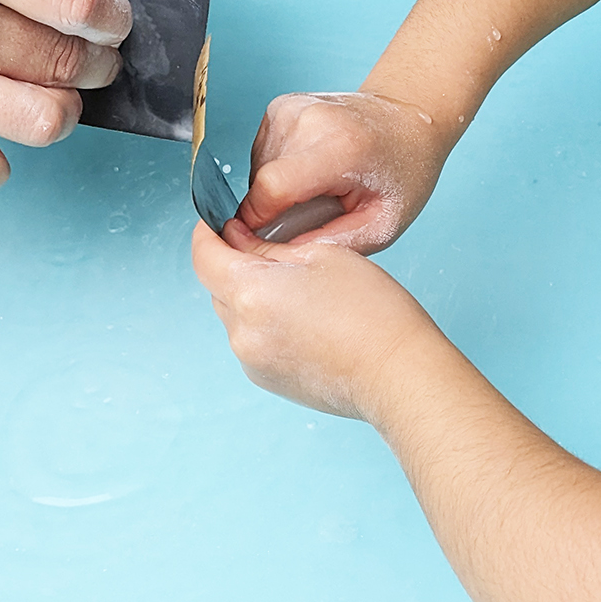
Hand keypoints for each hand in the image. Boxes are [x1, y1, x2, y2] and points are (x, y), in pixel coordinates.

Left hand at [191, 218, 439, 418]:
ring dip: (252, 297)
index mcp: (250, 292)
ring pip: (235, 315)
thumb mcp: (320, 255)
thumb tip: (237, 239)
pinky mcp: (266, 379)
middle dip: (235, 264)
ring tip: (300, 293)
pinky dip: (265, 325)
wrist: (398, 374)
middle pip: (217, 286)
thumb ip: (266, 247)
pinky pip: (252, 340)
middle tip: (273, 251)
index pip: (202, 255)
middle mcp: (241, 331)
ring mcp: (251, 360)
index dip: (208, 232)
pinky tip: (304, 322)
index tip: (219, 221)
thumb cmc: (372, 312)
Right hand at [236, 91, 451, 251]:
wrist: (410, 120)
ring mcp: (291, 108)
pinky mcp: (280, 106)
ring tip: (314, 191)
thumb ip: (332, 244)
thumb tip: (281, 256)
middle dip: (275, 209)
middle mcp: (310, 120)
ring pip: (256, 169)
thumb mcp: (382, 224)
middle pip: (261, 182)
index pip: (272, 187)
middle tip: (312, 215)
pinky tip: (307, 172)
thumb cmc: (402, 171)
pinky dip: (276, 171)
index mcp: (339, 148)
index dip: (259, 219)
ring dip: (274, 190)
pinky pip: (260, 153)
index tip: (263, 238)